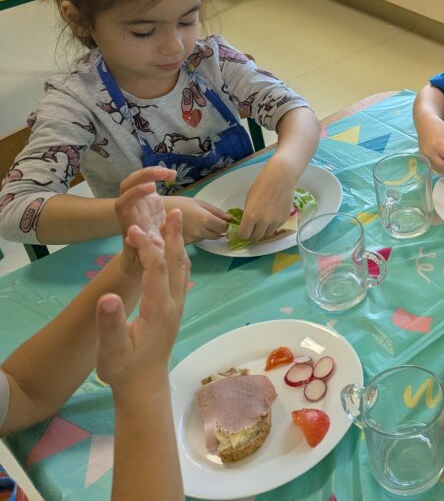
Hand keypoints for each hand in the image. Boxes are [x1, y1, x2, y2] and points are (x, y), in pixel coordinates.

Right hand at [96, 208, 188, 394]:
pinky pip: (181, 276)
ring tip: (175, 222)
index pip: (156, 270)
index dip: (147, 248)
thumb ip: (110, 323)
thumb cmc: (123, 368)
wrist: (144, 385)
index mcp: (159, 309)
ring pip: (182, 268)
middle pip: (177, 263)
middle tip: (173, 211)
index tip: (133, 230)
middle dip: (174, 236)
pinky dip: (178, 257)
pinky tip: (174, 249)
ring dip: (179, 244)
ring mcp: (177, 305)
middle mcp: (173, 303)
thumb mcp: (111, 349)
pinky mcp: (175, 308)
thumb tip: (107, 297)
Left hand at [112, 167, 174, 277]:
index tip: (151, 188)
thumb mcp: (149, 259)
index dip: (134, 193)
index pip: (124, 203)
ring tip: (170, 173)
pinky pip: (147, 182)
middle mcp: (130, 210)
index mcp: (129, 223)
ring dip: (150, 172)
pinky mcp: (146, 200)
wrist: (138, 259)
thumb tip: (140, 235)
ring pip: (135, 181)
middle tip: (163, 174)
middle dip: (142, 176)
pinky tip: (172, 176)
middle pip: (126, 186)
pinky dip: (158, 175)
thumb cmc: (142, 261)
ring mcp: (137, 203)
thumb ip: (148, 247)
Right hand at [163, 196, 229, 242]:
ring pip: (207, 238)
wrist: (155, 213)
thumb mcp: (198, 202)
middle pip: (217, 235)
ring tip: (195, 223)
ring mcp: (192, 240)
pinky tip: (188, 229)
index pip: (223, 227)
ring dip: (206, 233)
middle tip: (209, 222)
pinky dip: (196, 236)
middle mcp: (200, 232)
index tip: (220, 220)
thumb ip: (216, 211)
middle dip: (217, 229)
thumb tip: (230, 218)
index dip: (224, 224)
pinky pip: (197, 241)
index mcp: (204, 219)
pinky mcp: (185, 245)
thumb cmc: (177, 204)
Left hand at [238, 162, 295, 241]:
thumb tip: (247, 224)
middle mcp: (263, 221)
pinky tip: (271, 216)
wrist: (281, 178)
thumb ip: (248, 214)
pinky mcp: (284, 220)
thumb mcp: (249, 199)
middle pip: (255, 237)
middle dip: (252, 234)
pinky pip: (275, 228)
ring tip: (262, 222)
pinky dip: (272, 226)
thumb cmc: (262, 185)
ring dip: (263, 231)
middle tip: (253, 228)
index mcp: (250, 215)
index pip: (244, 235)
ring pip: (266, 235)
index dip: (243, 233)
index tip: (243, 230)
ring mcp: (274, 222)